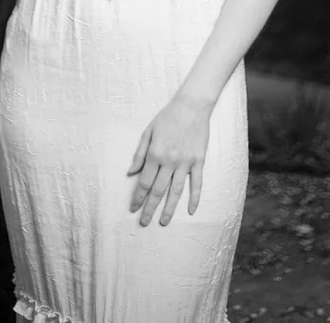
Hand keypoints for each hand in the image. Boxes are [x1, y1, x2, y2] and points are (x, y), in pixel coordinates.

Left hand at [127, 93, 210, 226]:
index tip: (133, 208)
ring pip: (176, 191)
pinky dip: (195, 198)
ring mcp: (186, 162)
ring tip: (164, 222)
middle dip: (150, 208)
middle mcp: (170, 161)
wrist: (192, 106)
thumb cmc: (168, 117)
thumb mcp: (148, 131)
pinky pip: (197, 183)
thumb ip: (139, 154)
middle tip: (144, 222)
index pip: (144, 182)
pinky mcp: (199, 161)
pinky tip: (191, 211)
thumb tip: (130, 173)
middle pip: (158, 191)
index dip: (138, 197)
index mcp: (155, 154)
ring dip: (169, 209)